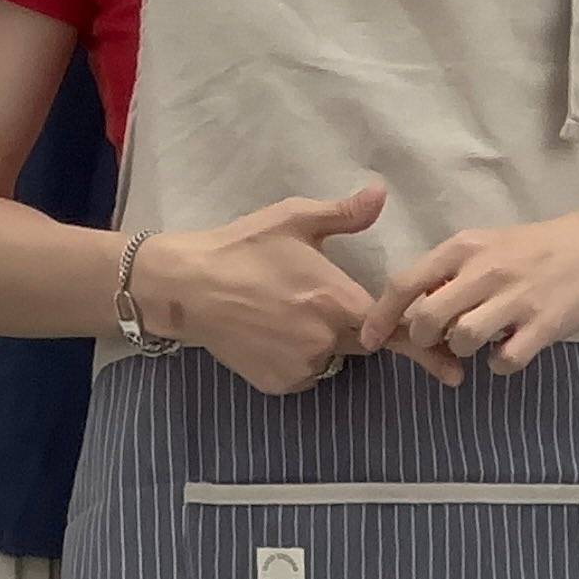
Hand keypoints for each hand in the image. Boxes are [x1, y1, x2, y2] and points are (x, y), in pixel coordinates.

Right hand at [147, 183, 392, 397]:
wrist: (187, 287)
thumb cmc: (243, 248)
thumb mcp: (294, 219)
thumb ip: (344, 213)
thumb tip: (381, 194)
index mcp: (338, 302)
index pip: (390, 323)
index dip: (391, 317)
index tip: (389, 314)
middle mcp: (325, 341)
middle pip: (362, 341)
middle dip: (352, 325)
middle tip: (317, 300)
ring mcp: (301, 367)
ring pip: (330, 358)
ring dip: (322, 342)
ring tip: (287, 314)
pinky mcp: (278, 385)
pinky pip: (303, 373)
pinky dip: (296, 359)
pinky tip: (271, 334)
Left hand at [360, 205, 578, 387]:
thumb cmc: (527, 249)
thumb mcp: (481, 246)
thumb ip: (445, 273)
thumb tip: (409, 310)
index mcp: (463, 248)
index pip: (404, 283)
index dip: (381, 317)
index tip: (370, 339)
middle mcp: (485, 271)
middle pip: (428, 319)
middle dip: (424, 339)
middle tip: (439, 340)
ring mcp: (515, 299)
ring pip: (463, 342)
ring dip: (462, 350)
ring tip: (478, 340)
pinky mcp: (543, 326)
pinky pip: (503, 361)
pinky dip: (499, 363)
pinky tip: (506, 349)